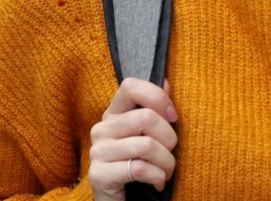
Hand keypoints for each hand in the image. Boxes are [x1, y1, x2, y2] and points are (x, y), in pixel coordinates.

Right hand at [88, 78, 179, 199]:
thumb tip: (165, 81)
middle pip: (147, 117)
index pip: (130, 86)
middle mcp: (101, 129)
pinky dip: (158, 177)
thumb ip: (154, 109)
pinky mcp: (99, 175)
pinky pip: (141, 169)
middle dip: (169, 139)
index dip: (157, 97)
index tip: (173, 116)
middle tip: (170, 154)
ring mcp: (97, 151)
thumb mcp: (147, 135)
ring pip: (147, 145)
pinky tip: (157, 182)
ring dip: (167, 163)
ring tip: (166, 171)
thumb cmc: (139, 163)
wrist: (121, 200)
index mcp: (113, 113)